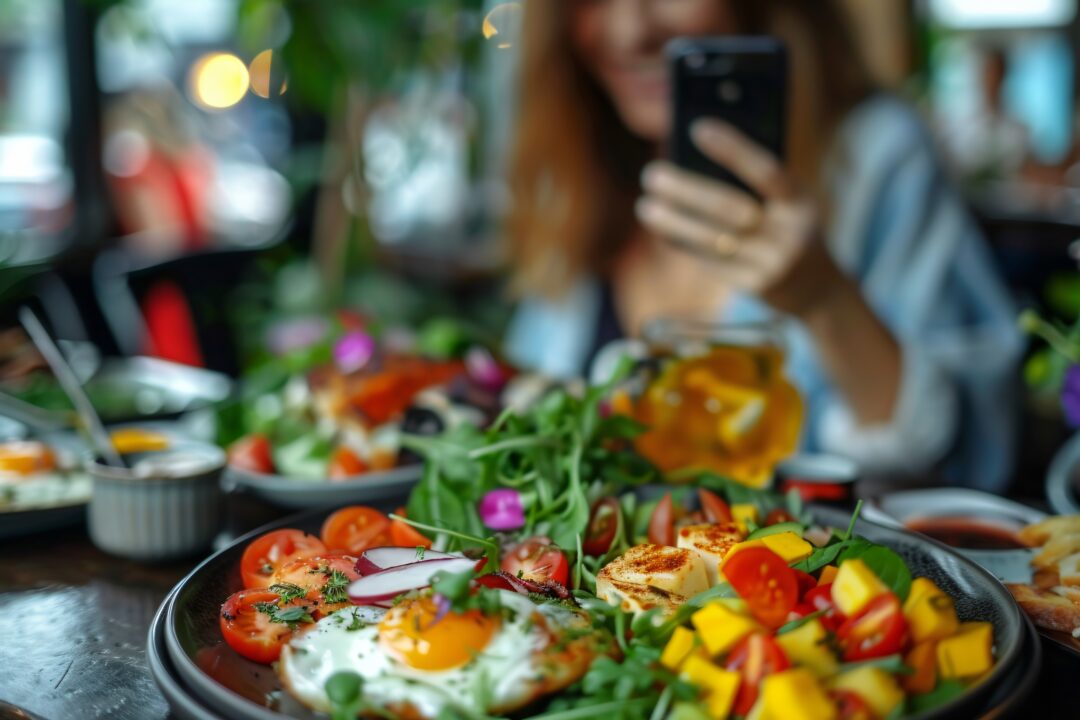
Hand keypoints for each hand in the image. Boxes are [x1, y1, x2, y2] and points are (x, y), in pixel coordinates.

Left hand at [635, 119, 843, 316]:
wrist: (819, 288)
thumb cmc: (790, 228)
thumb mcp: (788, 203)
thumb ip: (755, 184)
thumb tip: (696, 157)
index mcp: (800, 202)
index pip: (765, 170)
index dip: (733, 148)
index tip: (697, 128)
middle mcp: (789, 234)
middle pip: (727, 208)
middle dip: (684, 190)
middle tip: (651, 174)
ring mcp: (772, 264)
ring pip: (711, 240)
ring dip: (673, 222)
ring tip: (645, 206)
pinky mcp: (754, 287)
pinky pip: (710, 263)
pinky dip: (683, 244)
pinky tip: (662, 231)